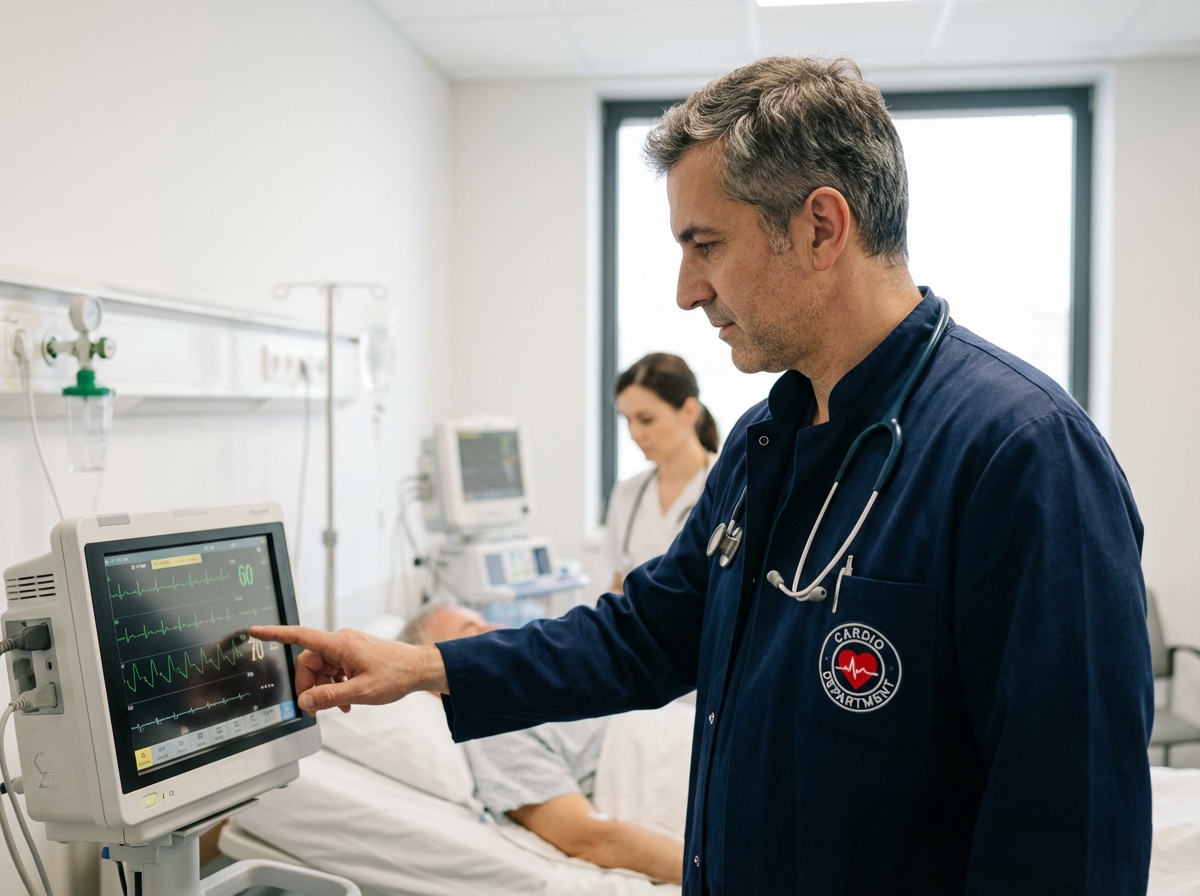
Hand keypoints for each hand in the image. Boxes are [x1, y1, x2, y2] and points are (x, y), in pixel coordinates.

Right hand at [249, 625, 447, 713]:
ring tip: (342, 707)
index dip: (275, 634)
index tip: (255, 631)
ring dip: (326, 689)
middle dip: (310, 686)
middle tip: (317, 709)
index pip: (301, 636)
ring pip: (321, 669)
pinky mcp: (354, 655)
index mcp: (340, 644)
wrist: (419, 669)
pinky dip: (336, 686)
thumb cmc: (396, 676)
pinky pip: (334, 670)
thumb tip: (304, 702)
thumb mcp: (361, 692)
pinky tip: (347, 702)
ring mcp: (348, 648)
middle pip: (309, 662)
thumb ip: (330, 697)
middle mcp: (341, 642)